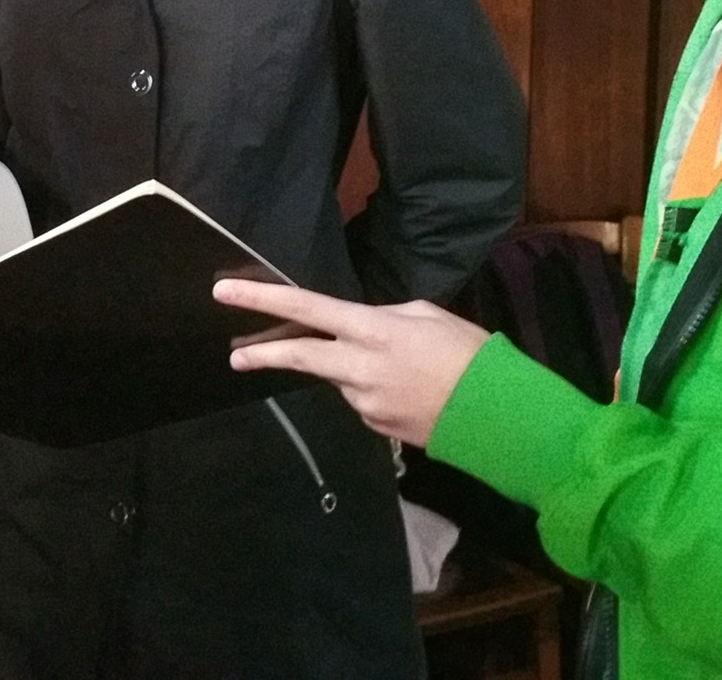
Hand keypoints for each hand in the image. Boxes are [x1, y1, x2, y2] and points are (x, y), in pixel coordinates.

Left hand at [215, 279, 489, 445]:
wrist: (497, 415)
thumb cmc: (469, 354)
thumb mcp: (428, 315)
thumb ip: (387, 316)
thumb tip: (364, 327)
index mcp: (373, 329)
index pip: (307, 309)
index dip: (262, 300)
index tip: (224, 294)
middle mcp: (359, 367)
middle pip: (299, 356)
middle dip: (263, 354)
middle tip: (236, 355)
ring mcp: (364, 402)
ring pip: (341, 379)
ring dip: (353, 371)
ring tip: (405, 371)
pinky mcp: (375, 426)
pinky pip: (363, 402)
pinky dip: (375, 393)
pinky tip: (409, 393)